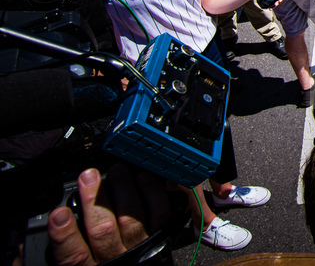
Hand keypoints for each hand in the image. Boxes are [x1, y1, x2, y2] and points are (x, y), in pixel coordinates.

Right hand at [47, 165, 170, 265]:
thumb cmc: (104, 261)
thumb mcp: (80, 260)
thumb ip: (64, 245)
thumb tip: (41, 228)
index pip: (72, 254)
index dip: (64, 234)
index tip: (59, 214)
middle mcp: (115, 259)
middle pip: (103, 230)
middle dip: (95, 199)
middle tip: (89, 176)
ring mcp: (140, 246)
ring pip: (131, 217)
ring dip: (123, 190)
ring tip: (117, 171)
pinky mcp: (161, 234)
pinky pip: (159, 213)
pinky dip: (152, 194)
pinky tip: (142, 179)